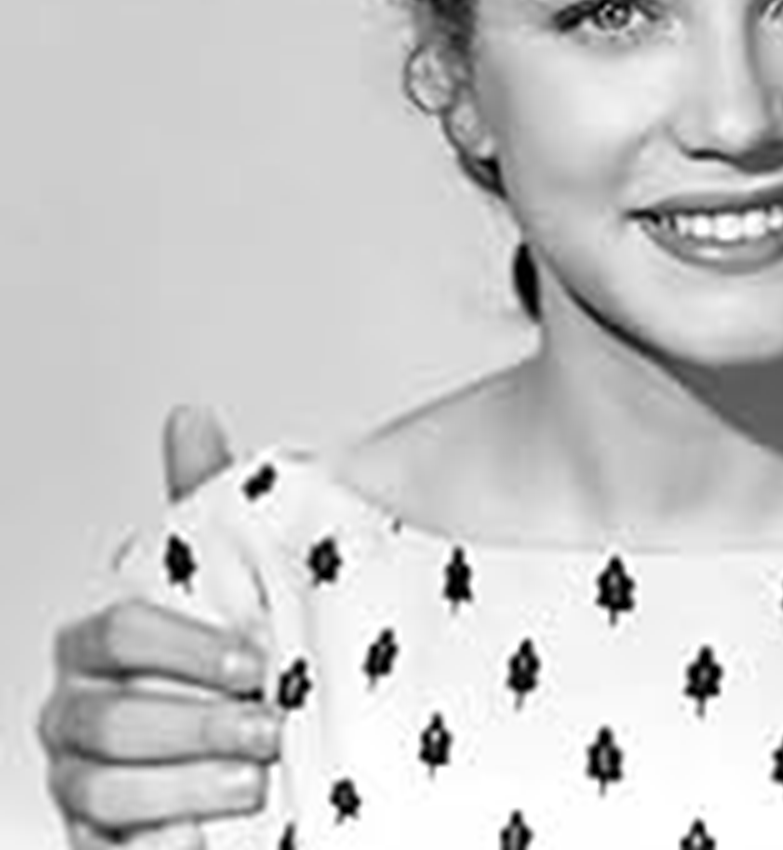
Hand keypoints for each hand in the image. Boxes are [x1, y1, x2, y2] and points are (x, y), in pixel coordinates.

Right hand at [41, 406, 276, 844]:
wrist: (250, 753)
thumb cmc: (230, 659)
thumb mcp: (229, 580)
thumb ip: (203, 504)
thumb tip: (187, 416)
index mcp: (100, 644)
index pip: (119, 633)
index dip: (185, 646)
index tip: (256, 658)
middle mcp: (75, 711)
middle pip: (111, 718)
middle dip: (193, 722)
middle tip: (268, 724)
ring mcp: (77, 778)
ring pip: (105, 786)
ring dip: (186, 783)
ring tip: (257, 778)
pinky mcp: (96, 840)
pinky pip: (110, 845)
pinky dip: (165, 835)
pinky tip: (217, 830)